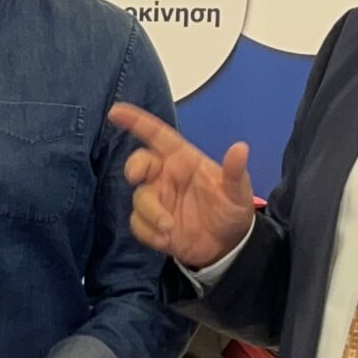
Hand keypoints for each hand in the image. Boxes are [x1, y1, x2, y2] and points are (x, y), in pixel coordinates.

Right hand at [107, 103, 253, 270]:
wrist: (228, 246)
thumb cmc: (231, 209)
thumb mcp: (238, 191)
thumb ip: (235, 171)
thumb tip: (241, 148)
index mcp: (183, 159)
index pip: (156, 135)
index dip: (136, 121)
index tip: (116, 112)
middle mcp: (165, 176)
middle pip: (139, 163)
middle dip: (134, 167)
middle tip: (137, 177)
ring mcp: (157, 200)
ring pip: (139, 198)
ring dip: (151, 213)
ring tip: (170, 228)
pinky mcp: (151, 224)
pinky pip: (138, 224)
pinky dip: (149, 233)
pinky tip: (167, 240)